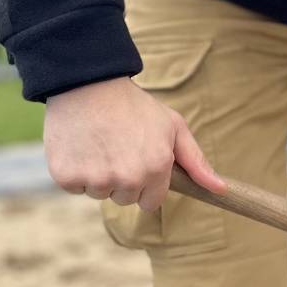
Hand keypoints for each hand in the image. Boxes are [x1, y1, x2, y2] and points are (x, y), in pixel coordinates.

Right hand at [43, 76, 226, 210]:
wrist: (88, 83)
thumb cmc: (134, 106)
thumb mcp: (173, 126)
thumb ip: (196, 161)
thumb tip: (220, 189)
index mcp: (155, 169)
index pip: (150, 203)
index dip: (145, 184)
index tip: (137, 162)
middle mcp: (127, 178)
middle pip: (124, 199)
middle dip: (122, 179)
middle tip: (116, 146)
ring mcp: (95, 178)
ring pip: (98, 193)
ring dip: (97, 175)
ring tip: (98, 143)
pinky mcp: (66, 176)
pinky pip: (74, 187)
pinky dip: (74, 170)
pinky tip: (80, 145)